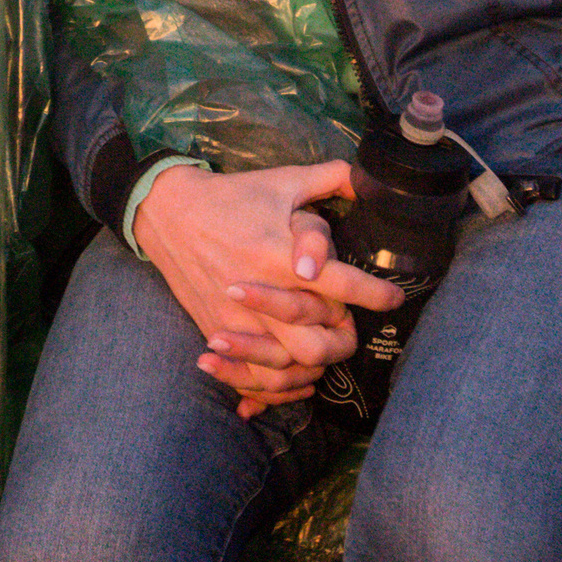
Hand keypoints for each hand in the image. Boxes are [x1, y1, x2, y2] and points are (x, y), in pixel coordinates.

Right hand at [132, 162, 401, 413]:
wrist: (168, 212)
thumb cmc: (232, 196)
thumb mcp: (282, 180)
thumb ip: (330, 177)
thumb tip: (367, 176)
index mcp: (279, 254)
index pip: (341, 284)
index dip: (376, 294)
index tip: (393, 297)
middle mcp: (260, 293)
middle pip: (318, 342)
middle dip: (346, 338)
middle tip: (354, 324)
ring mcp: (236, 319)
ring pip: (288, 366)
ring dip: (315, 362)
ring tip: (328, 344)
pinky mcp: (217, 330)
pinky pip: (252, 376)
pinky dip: (278, 385)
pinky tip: (297, 375)